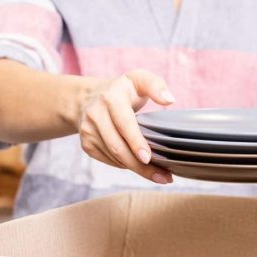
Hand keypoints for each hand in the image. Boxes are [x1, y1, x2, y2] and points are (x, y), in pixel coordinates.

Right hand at [76, 69, 175, 183]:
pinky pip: (109, 160)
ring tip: (158, 175)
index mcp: (111, 98)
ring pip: (114, 157)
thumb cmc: (122, 90)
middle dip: (141, 165)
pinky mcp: (86, 144)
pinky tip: (139, 166)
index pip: (124, 124)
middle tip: (164, 176)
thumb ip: (155, 85)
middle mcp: (95, 115)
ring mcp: (88, 131)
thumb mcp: (139, 79)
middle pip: (118, 147)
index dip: (135, 142)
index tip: (148, 157)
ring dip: (136, 169)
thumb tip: (169, 99)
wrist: (89, 98)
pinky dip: (125, 166)